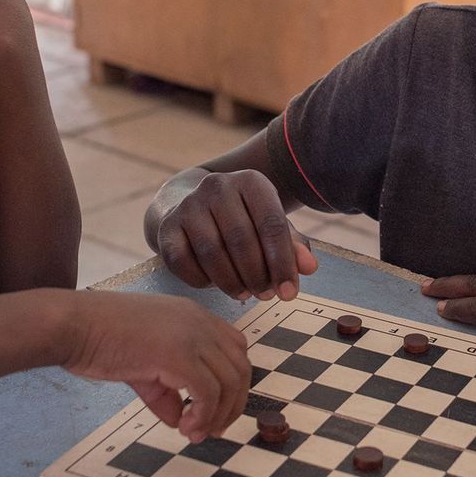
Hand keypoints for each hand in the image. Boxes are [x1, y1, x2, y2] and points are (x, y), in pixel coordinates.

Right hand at [62, 291, 250, 441]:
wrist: (73, 325)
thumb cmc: (98, 339)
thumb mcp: (142, 363)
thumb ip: (166, 390)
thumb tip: (179, 419)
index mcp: (194, 316)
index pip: (236, 349)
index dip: (233, 383)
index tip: (215, 411)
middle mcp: (200, 322)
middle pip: (241, 367)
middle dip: (233, 404)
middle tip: (212, 430)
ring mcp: (191, 336)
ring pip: (229, 382)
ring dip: (217, 415)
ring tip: (194, 433)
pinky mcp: (178, 355)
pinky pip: (208, 393)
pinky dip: (202, 416)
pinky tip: (184, 428)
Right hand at [156, 170, 317, 301]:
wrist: (185, 204)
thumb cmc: (240, 218)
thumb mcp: (269, 223)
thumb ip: (292, 244)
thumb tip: (309, 267)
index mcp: (251, 181)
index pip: (272, 224)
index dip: (282, 263)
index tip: (289, 293)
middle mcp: (217, 186)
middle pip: (242, 240)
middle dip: (257, 275)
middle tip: (265, 295)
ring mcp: (188, 205)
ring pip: (213, 253)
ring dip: (232, 282)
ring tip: (244, 293)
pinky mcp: (166, 228)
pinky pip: (184, 263)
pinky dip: (203, 281)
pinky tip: (215, 284)